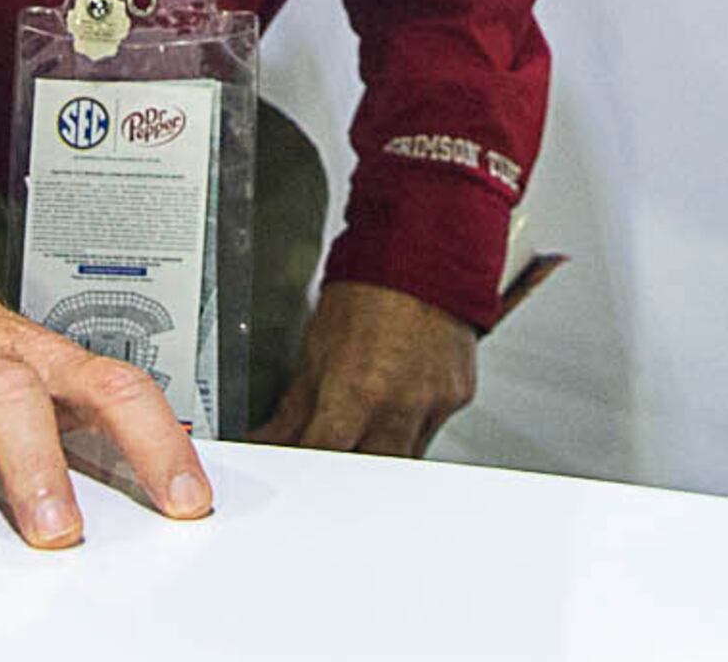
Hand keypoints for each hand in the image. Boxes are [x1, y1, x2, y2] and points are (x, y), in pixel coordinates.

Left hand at [258, 280, 474, 457]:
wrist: (425, 252)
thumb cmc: (370, 288)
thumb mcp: (317, 346)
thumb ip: (294, 405)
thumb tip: (269, 437)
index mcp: (357, 393)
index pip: (322, 459)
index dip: (302, 472)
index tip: (292, 471)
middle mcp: (399, 406)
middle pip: (365, 474)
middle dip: (342, 476)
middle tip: (327, 456)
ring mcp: (433, 404)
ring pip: (402, 463)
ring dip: (376, 457)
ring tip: (362, 430)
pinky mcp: (458, 397)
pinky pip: (430, 432)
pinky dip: (409, 430)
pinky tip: (397, 407)